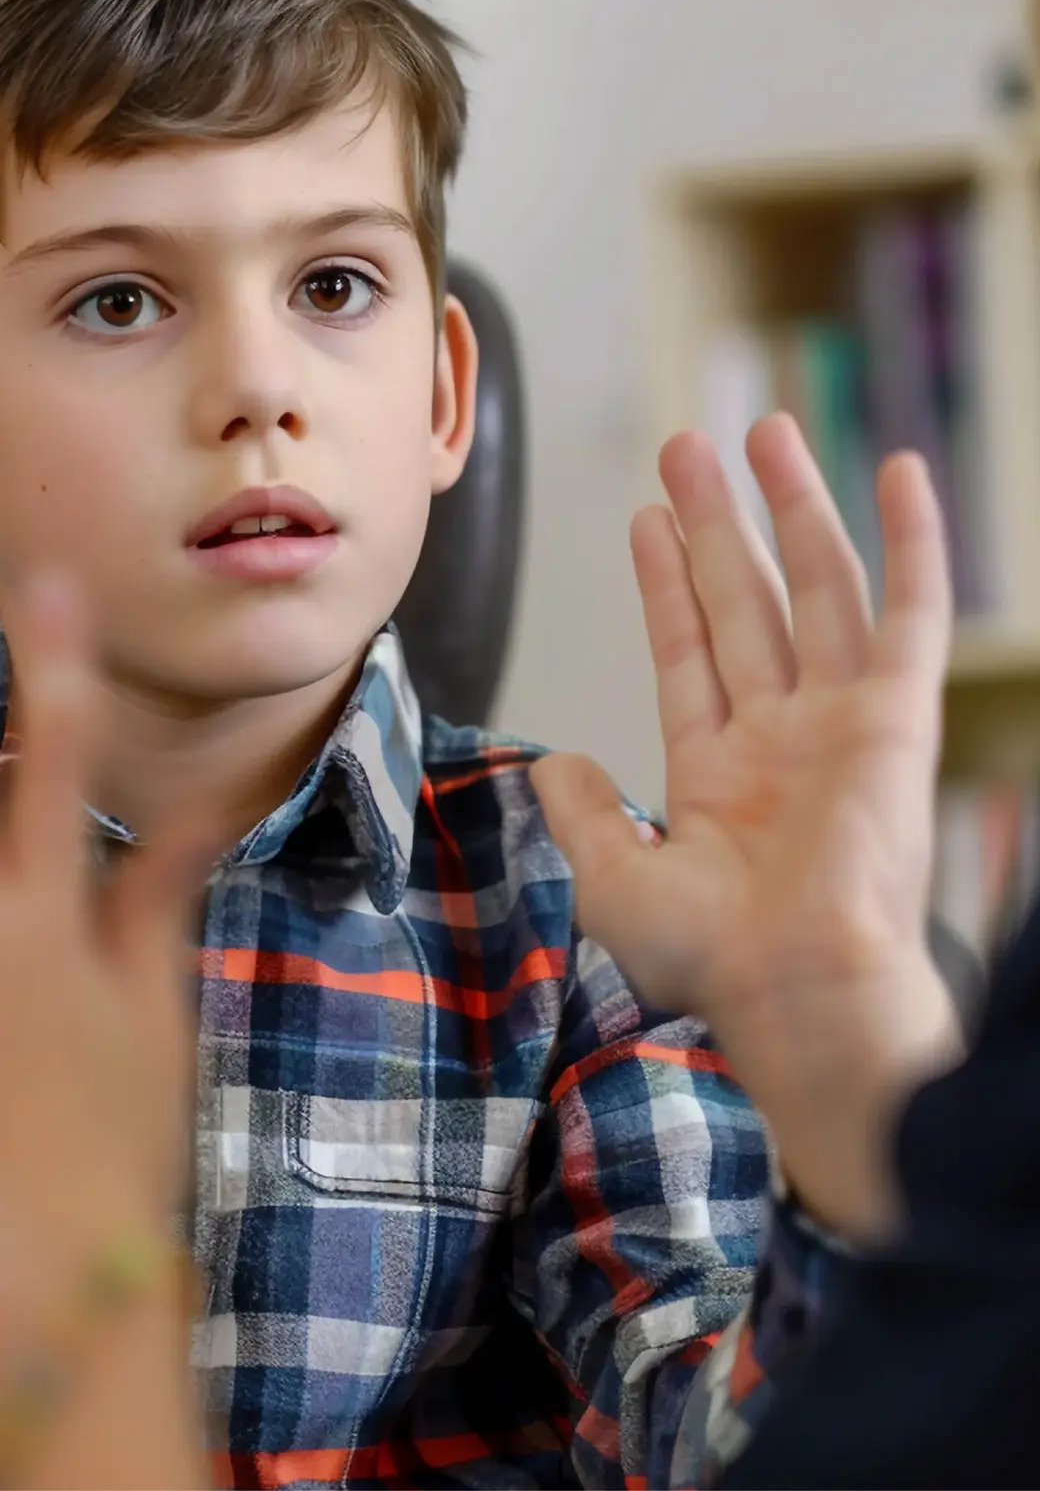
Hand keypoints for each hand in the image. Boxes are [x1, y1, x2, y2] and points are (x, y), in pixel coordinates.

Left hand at [0, 574, 215, 1290]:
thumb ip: (160, 893)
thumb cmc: (119, 1141)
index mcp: (50, 920)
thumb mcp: (155, 1009)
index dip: (54, 665)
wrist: (52, 1273)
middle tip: (21, 784)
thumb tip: (198, 806)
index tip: (46, 588)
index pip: (57, 760)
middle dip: (1, 758)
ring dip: (0, 822)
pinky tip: (16, 964)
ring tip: (32, 912)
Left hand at [531, 415, 960, 1238]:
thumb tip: (555, 766)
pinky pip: (913, 613)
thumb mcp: (613, 880)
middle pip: (746, 601)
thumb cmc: (714, 958)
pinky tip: (900, 471)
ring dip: (791, 510)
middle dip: (717, 524)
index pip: (689, 648)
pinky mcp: (899, 717)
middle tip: (690, 446)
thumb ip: (584, 814)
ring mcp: (843, 722)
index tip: (648, 516)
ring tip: (762, 432)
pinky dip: (913, 542)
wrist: (801, 990)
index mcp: (720, 773)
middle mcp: (783, 737)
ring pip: (816, 589)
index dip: (667, 581)